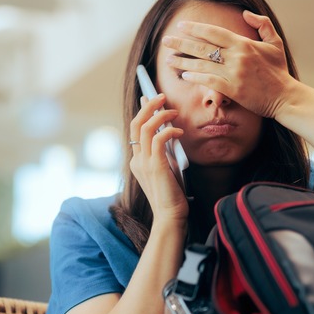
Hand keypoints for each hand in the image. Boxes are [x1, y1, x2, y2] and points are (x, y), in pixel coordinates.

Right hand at [128, 93, 188, 222]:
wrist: (170, 216)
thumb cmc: (172, 195)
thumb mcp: (166, 169)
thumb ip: (164, 153)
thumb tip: (170, 133)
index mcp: (137, 161)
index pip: (135, 130)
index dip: (142, 112)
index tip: (149, 99)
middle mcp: (136, 160)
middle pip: (136, 124)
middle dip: (148, 106)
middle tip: (161, 96)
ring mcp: (144, 163)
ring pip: (145, 128)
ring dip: (160, 115)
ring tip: (173, 111)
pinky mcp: (155, 166)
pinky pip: (159, 139)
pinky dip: (169, 131)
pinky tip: (179, 132)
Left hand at [162, 10, 296, 118]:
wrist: (285, 97)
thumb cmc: (279, 71)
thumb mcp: (275, 43)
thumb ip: (262, 24)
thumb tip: (245, 13)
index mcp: (244, 43)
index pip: (214, 32)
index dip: (195, 28)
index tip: (180, 26)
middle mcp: (236, 56)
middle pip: (202, 47)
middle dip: (181, 43)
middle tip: (166, 41)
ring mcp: (233, 73)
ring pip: (202, 65)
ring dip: (183, 62)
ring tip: (168, 60)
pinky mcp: (232, 90)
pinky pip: (208, 81)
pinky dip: (196, 77)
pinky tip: (185, 75)